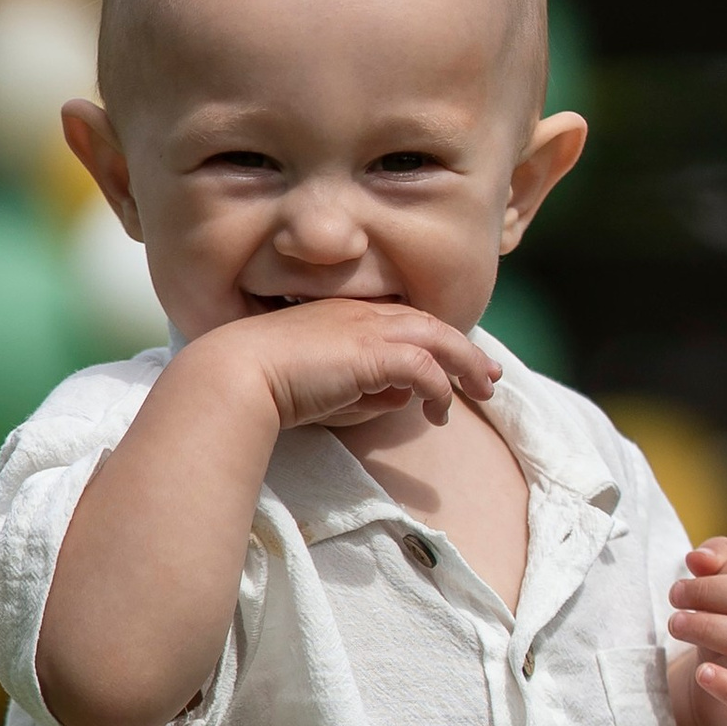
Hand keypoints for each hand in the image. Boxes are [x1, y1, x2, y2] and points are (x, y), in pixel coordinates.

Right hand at [210, 297, 497, 439]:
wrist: (237, 374)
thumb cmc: (267, 384)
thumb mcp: (326, 388)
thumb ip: (365, 390)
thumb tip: (403, 398)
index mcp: (345, 315)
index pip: (402, 321)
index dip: (433, 341)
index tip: (452, 362)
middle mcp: (362, 314)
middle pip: (430, 324)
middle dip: (465, 350)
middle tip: (489, 375)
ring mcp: (368, 328)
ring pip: (437, 339)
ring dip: (465, 366)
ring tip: (483, 392)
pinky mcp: (372, 352)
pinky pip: (423, 367)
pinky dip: (438, 388)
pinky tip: (438, 411)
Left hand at [666, 540, 726, 725]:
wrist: (725, 697)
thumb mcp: (720, 593)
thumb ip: (716, 564)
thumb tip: (699, 557)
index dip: (719, 571)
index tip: (683, 581)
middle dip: (712, 594)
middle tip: (674, 596)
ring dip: (712, 630)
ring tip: (676, 625)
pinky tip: (703, 674)